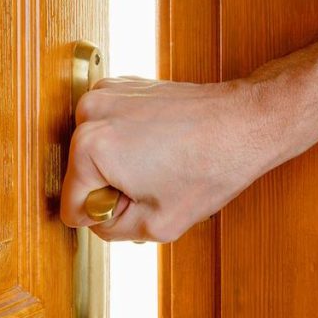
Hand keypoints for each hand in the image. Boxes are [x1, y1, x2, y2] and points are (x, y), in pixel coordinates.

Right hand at [60, 77, 288, 241]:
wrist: (246, 123)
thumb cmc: (211, 167)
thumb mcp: (157, 225)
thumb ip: (112, 230)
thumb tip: (95, 218)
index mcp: (90, 148)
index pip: (72, 207)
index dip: (105, 217)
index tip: (137, 202)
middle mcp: (89, 114)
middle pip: (81, 177)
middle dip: (112, 188)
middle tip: (154, 183)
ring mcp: (104, 94)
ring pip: (94, 154)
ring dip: (120, 165)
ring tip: (159, 162)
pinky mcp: (120, 86)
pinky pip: (108, 132)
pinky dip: (128, 142)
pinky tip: (159, 144)